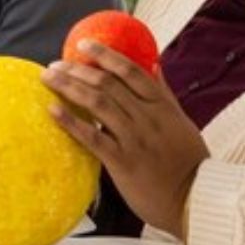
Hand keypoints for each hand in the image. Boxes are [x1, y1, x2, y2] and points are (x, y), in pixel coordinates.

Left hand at [43, 39, 208, 237]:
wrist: (196, 200)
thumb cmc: (189, 162)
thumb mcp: (181, 121)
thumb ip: (164, 93)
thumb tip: (154, 64)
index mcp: (162, 106)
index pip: (130, 71)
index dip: (105, 54)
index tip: (83, 44)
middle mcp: (147, 118)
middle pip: (107, 84)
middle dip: (77, 70)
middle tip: (54, 64)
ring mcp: (135, 139)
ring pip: (97, 104)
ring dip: (69, 87)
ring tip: (48, 79)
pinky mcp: (123, 162)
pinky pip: (92, 137)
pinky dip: (71, 122)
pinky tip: (53, 110)